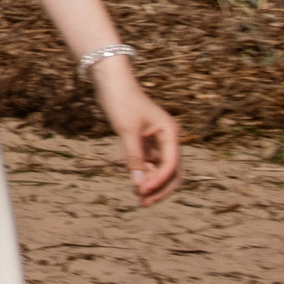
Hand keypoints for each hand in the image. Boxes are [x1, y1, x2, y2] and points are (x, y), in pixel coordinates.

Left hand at [94, 65, 183, 204]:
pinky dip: (145, 174)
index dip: (159, 181)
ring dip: (152, 184)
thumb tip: (139, 185)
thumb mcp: (126, 130)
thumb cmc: (120, 100)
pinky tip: (136, 185)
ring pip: (162, 169)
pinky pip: (150, 163)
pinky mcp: (146, 141)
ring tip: (139, 198)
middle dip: (160, 188)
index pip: (171, 164)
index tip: (142, 191)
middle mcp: (168, 138)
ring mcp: (158, 140)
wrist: (110, 81)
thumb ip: (133, 158)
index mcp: (170, 133)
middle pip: (173, 171)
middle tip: (144, 202)